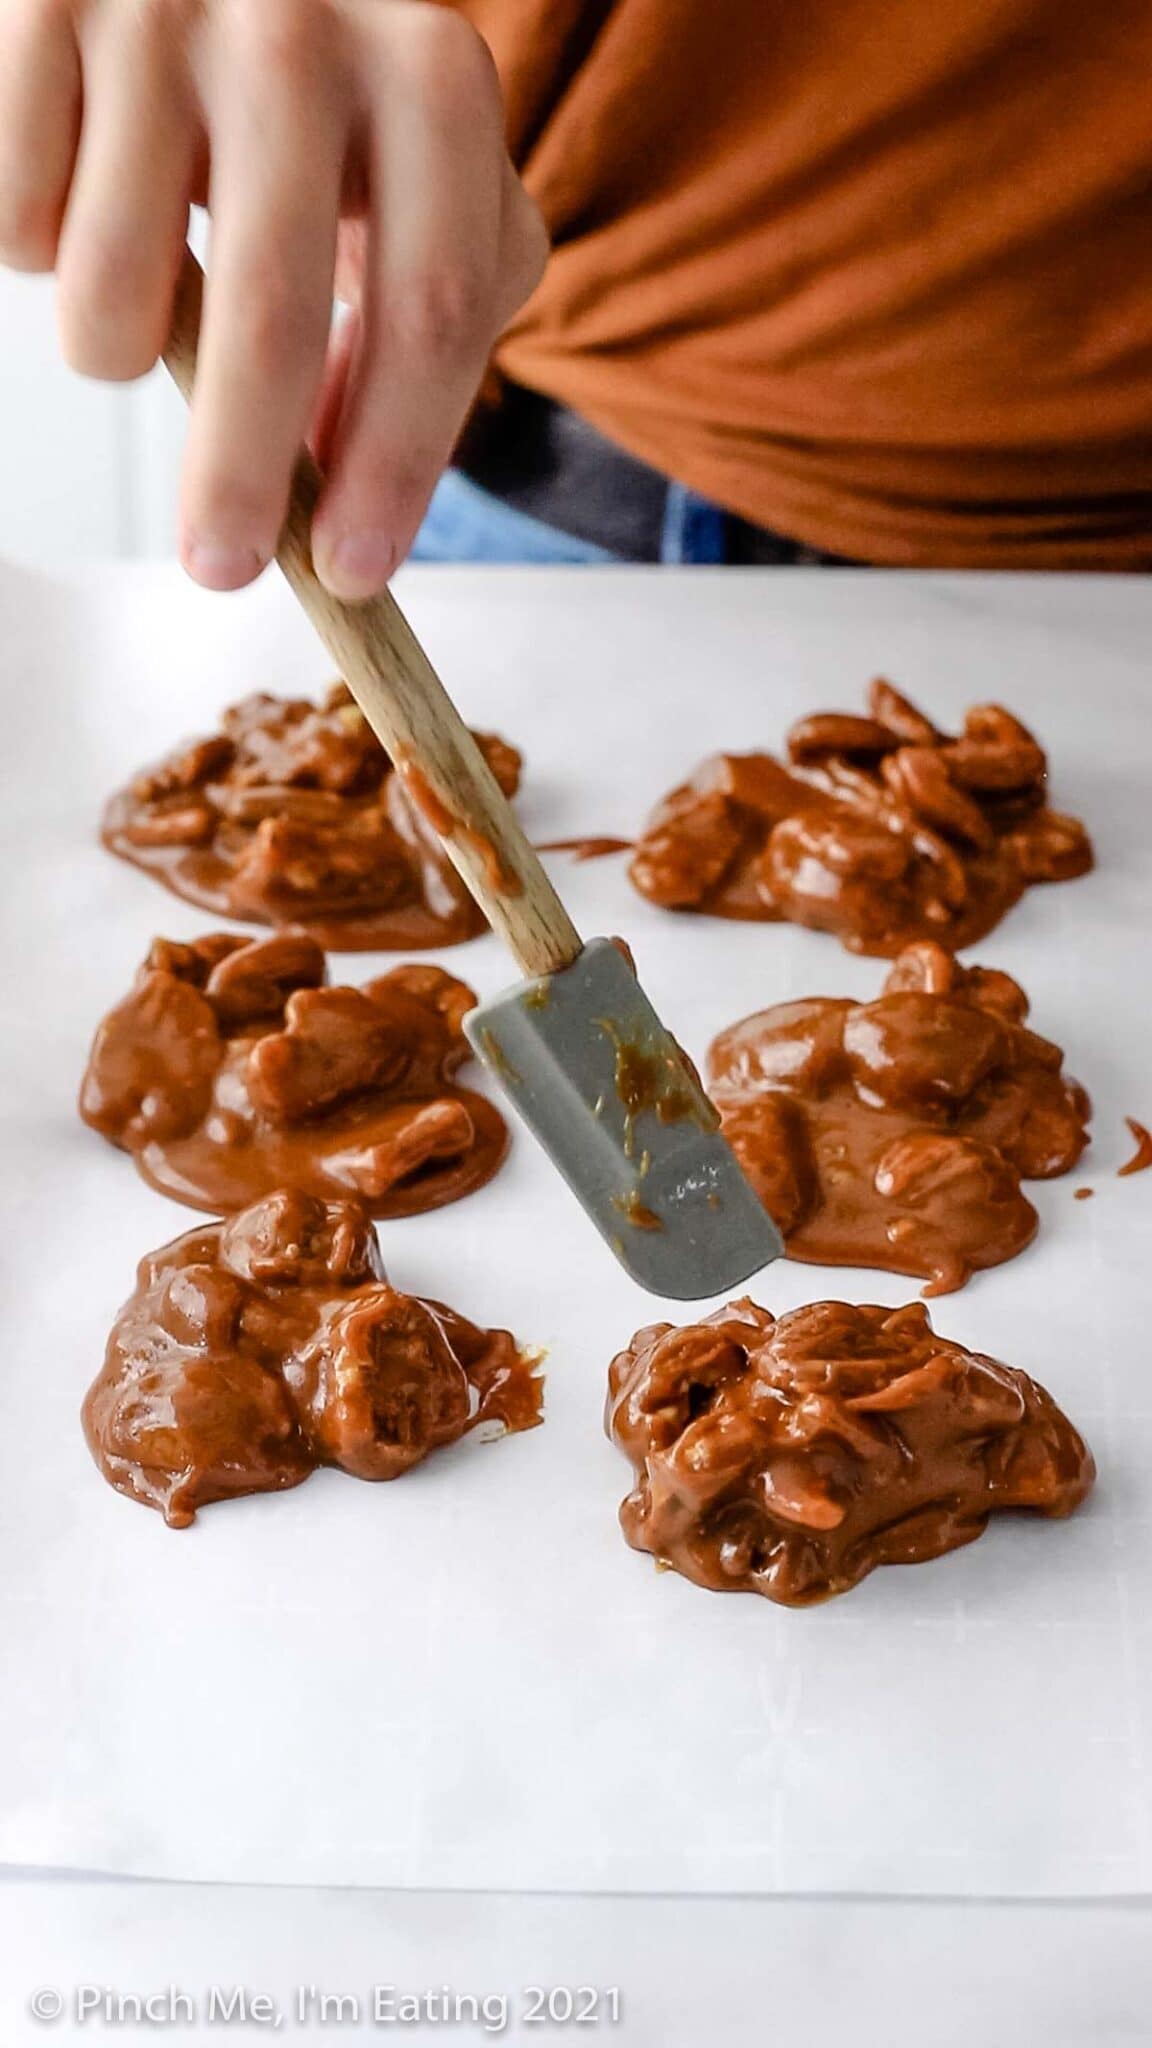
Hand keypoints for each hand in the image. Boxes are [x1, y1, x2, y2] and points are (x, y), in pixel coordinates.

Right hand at [0, 0, 547, 594]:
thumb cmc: (313, 94)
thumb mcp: (410, 181)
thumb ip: (416, 324)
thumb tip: (347, 503)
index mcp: (431, 82)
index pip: (433, 309)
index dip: (395, 462)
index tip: (351, 572)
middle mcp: (307, 26)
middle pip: (276, 316)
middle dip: (244, 476)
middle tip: (221, 566)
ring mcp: (164, 4)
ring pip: (113, 288)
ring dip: (114, 344)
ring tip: (136, 283)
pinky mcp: (41, 4)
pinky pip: (17, 223)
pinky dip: (36, 249)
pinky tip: (80, 186)